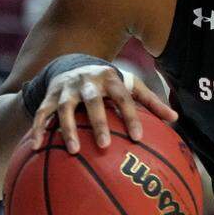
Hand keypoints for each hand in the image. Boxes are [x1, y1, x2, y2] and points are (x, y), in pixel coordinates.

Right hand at [28, 65, 177, 153]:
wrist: (73, 63)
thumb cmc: (109, 82)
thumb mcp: (131, 85)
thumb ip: (151, 102)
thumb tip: (176, 118)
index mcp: (111, 79)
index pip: (124, 98)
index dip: (131, 116)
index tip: (138, 138)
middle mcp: (88, 82)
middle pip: (93, 101)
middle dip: (98, 122)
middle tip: (104, 145)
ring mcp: (67, 88)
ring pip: (65, 108)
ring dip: (68, 129)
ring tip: (74, 151)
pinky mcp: (49, 96)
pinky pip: (41, 113)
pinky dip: (38, 129)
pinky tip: (37, 147)